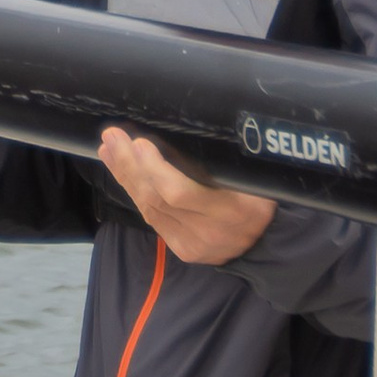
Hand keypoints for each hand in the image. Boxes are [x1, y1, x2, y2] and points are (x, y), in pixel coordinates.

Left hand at [95, 128, 274, 264]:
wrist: (267, 242)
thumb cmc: (262, 196)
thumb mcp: (257, 179)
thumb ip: (227, 162)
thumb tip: (192, 128)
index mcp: (233, 210)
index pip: (181, 193)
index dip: (156, 170)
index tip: (140, 143)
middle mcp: (209, 231)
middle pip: (158, 198)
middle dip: (131, 165)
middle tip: (113, 137)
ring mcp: (192, 244)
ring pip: (149, 207)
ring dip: (126, 175)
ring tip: (109, 148)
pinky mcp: (181, 249)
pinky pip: (151, 218)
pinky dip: (134, 192)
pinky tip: (121, 171)